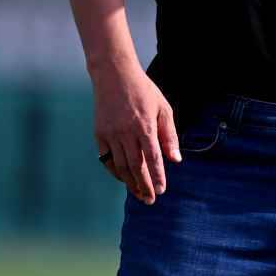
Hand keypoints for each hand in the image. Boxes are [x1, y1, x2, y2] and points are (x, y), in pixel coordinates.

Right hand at [91, 59, 180, 204]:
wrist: (114, 76)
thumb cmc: (143, 91)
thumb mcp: (163, 108)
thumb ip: (169, 135)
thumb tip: (175, 160)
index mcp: (145, 126)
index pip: (153, 158)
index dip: (157, 176)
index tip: (162, 190)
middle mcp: (126, 132)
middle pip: (136, 166)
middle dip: (144, 186)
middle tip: (151, 200)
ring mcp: (111, 134)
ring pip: (121, 166)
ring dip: (130, 183)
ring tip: (139, 194)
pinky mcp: (99, 134)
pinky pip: (107, 160)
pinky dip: (115, 172)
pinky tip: (124, 179)